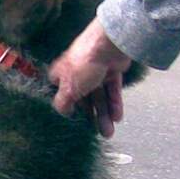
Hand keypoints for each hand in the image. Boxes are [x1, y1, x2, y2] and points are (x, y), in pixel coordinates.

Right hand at [48, 19, 132, 137]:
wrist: (108, 45)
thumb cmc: (83, 64)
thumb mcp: (67, 89)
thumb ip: (62, 104)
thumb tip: (62, 112)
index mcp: (61, 75)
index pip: (62, 94)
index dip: (68, 107)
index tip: (75, 121)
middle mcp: (77, 73)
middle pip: (84, 99)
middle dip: (92, 116)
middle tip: (99, 132)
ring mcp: (95, 72)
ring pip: (100, 97)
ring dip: (105, 114)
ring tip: (109, 131)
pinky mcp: (111, 70)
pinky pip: (112, 90)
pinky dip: (115, 103)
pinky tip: (117, 117)